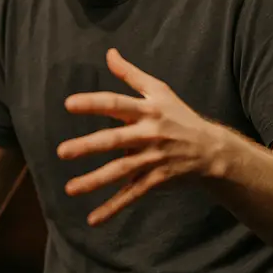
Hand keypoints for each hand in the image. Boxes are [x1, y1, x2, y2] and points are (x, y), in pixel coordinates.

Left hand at [57, 48, 223, 225]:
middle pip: (115, 140)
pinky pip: (131, 195)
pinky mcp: (155, 180)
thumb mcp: (159, 90)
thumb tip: (109, 53)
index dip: (93, 103)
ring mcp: (152, 159)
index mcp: (147, 110)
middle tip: (62, 152)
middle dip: (88, 146)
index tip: (69, 104)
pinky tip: (93, 219)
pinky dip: (113, 208)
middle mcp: (149, 134)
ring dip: (95, 181)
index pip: (116, 104)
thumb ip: (131, 74)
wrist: (210, 149)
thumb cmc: (179, 115)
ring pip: (120, 172)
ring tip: (69, 189)